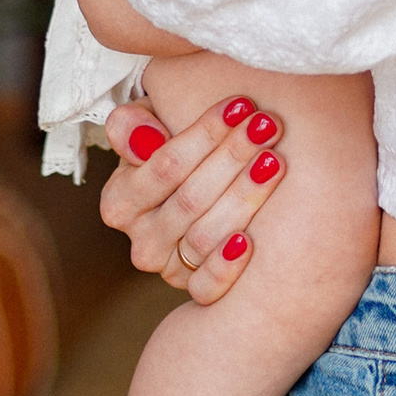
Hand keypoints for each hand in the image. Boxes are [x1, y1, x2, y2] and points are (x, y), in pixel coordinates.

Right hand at [100, 88, 286, 301]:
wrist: (200, 196)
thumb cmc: (176, 154)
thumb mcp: (149, 131)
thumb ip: (134, 126)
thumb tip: (144, 137)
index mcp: (120, 203)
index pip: (164, 166)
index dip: (203, 134)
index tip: (240, 105)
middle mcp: (141, 242)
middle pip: (190, 198)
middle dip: (232, 156)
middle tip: (268, 125)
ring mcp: (169, 269)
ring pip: (204, 237)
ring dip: (243, 197)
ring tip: (275, 161)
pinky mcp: (196, 291)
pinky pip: (206, 289)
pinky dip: (226, 267)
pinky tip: (250, 241)